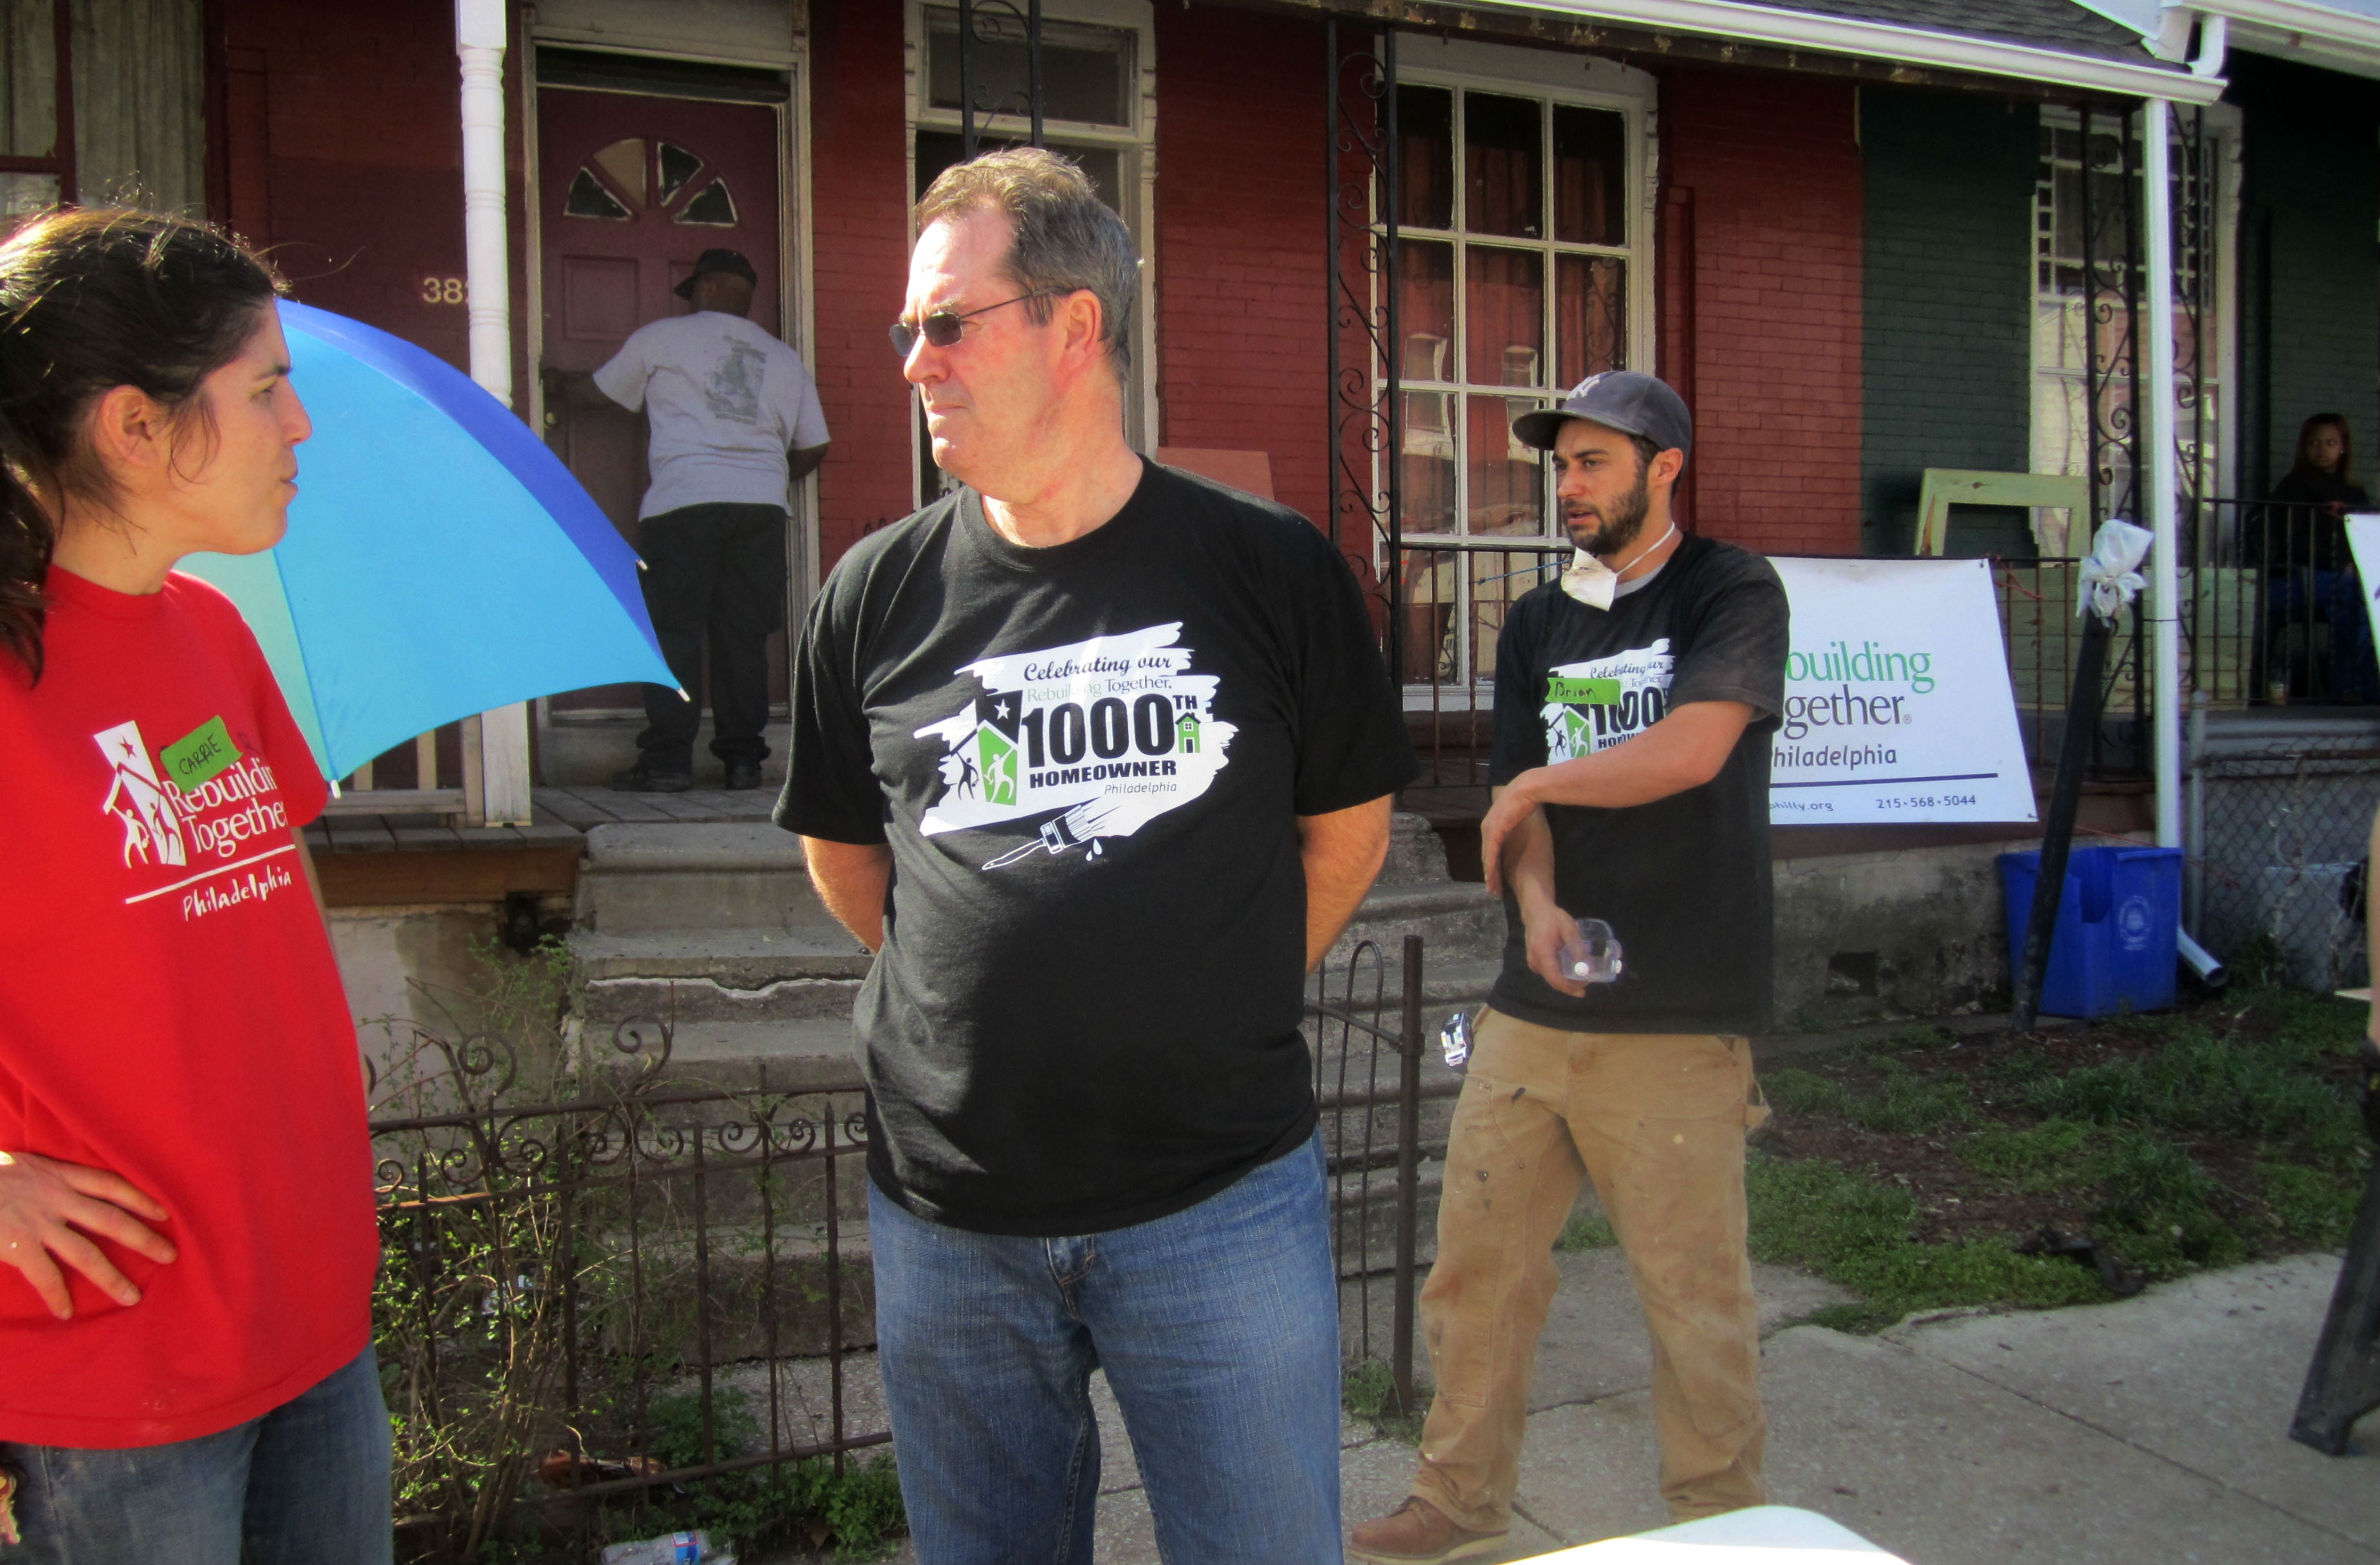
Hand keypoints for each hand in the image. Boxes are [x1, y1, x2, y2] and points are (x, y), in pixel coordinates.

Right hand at [0, 1151, 175, 1318]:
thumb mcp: (20, 1167)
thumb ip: (44, 1182)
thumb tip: (68, 1200)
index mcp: (58, 1175)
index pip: (111, 1185)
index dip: (140, 1198)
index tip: (164, 1212)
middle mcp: (56, 1198)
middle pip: (112, 1220)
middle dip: (144, 1239)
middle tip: (171, 1256)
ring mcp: (38, 1223)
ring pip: (86, 1253)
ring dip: (111, 1276)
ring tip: (132, 1297)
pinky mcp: (17, 1244)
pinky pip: (45, 1275)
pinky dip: (56, 1295)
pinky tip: (66, 1311)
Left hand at [1478, 773, 1539, 897]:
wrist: (1525, 790)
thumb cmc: (1525, 801)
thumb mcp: (1518, 818)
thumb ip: (1515, 827)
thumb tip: (1521, 835)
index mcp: (1492, 825)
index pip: (1491, 850)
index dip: (1493, 866)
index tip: (1496, 879)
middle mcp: (1487, 829)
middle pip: (1487, 857)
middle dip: (1490, 875)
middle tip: (1492, 890)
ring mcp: (1489, 831)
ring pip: (1487, 858)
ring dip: (1489, 875)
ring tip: (1492, 889)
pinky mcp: (1494, 832)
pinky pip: (1491, 854)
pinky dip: (1491, 867)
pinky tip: (1491, 878)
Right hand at [1522, 895, 1588, 997]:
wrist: (1535, 911)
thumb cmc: (1553, 918)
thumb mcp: (1569, 928)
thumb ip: (1577, 946)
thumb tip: (1586, 967)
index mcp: (1542, 952)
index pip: (1554, 977)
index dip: (1568, 987)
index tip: (1582, 991)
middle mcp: (1535, 961)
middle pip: (1553, 981)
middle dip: (1571, 985)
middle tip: (1588, 982)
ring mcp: (1533, 962)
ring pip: (1551, 978)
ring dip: (1567, 981)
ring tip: (1583, 976)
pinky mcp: (1534, 962)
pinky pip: (1549, 973)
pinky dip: (1561, 975)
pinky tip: (1572, 971)